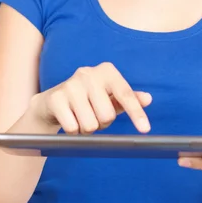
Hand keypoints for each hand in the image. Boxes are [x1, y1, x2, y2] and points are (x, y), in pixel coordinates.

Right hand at [29, 62, 151, 134]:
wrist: (53, 102)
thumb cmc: (88, 99)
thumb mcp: (111, 97)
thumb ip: (130, 98)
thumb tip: (148, 99)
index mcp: (106, 71)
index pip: (126, 94)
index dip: (136, 113)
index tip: (145, 129)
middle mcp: (88, 73)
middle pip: (107, 115)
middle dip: (102, 123)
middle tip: (94, 116)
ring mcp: (70, 85)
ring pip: (90, 125)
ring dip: (87, 129)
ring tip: (81, 117)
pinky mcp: (55, 98)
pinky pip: (72, 128)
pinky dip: (73, 131)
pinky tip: (69, 119)